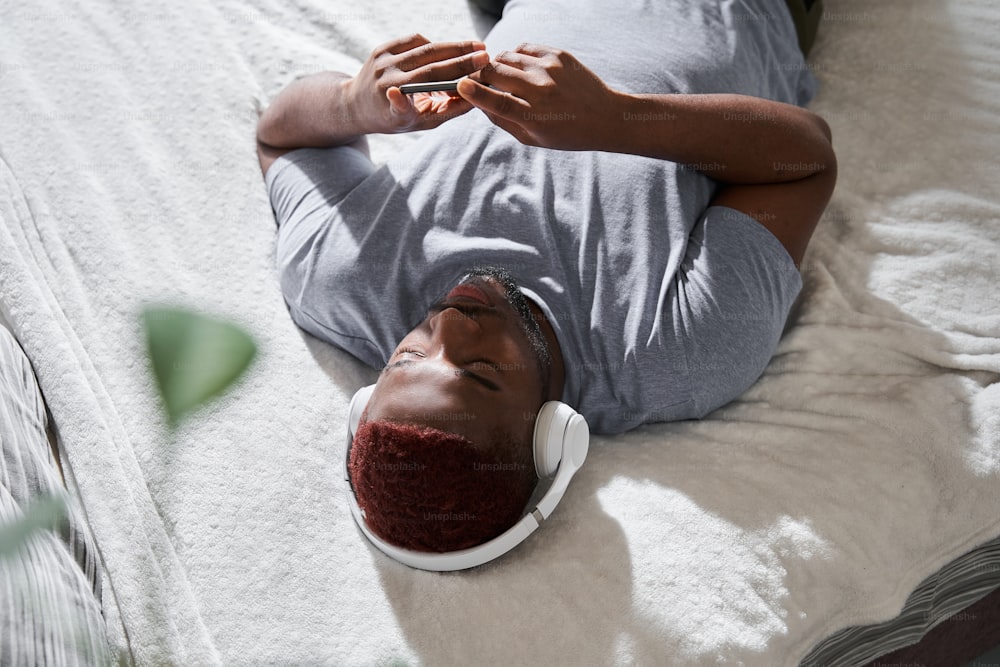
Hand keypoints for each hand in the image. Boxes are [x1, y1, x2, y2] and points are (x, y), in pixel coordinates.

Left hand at [343, 34, 489, 133]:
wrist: (359, 103)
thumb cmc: (397, 117)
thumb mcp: (421, 122)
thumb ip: (447, 112)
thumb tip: (476, 99)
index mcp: (390, 110)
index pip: (399, 105)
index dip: (399, 101)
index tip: (405, 92)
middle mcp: (384, 84)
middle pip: (427, 67)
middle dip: (459, 60)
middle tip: (484, 55)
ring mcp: (382, 63)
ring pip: (424, 50)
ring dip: (453, 47)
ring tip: (476, 47)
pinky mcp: (382, 49)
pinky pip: (414, 40)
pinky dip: (434, 45)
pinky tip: (449, 50)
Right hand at [456, 44, 620, 149]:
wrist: (605, 117)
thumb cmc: (565, 133)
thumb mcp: (531, 138)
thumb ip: (502, 120)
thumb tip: (477, 101)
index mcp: (534, 116)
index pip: (497, 101)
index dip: (475, 93)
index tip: (461, 85)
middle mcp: (542, 90)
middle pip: (497, 73)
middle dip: (481, 75)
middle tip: (478, 80)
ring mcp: (550, 69)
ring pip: (507, 56)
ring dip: (498, 65)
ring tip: (503, 76)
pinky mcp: (558, 54)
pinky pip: (524, 47)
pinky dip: (516, 56)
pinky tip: (521, 68)